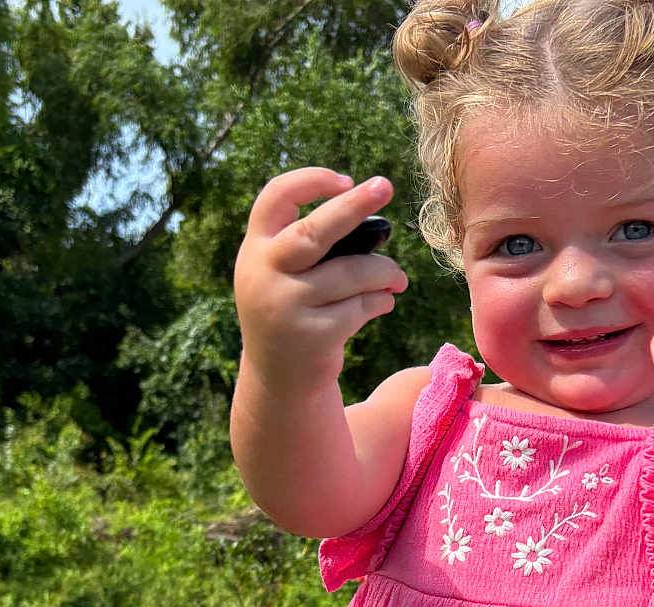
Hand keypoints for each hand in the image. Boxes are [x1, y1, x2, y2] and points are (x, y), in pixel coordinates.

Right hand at [234, 168, 408, 388]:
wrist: (278, 379)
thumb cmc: (290, 310)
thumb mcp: (281, 273)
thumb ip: (307, 245)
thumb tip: (371, 218)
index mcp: (255, 249)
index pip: (275, 198)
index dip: (310, 181)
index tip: (346, 180)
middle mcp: (265, 275)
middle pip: (314, 231)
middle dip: (353, 205)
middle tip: (385, 186)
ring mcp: (287, 308)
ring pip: (351, 273)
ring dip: (384, 272)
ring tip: (398, 278)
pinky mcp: (313, 337)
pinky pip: (360, 308)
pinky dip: (380, 302)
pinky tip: (385, 302)